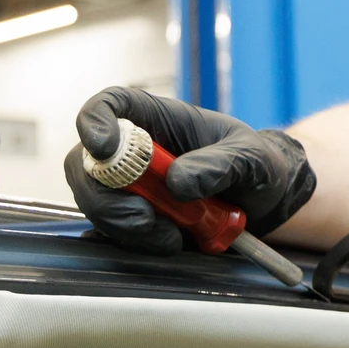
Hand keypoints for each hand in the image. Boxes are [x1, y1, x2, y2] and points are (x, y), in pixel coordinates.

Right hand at [64, 86, 316, 254]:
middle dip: (105, 196)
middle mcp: (133, 150)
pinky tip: (172, 242)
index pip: (109, 105)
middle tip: (144, 218)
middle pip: (85, 164)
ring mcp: (129, 186)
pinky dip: (137, 242)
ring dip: (126, 226)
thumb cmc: (256, 164)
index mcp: (157, 119)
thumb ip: (220, 164)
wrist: (263, 203)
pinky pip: (113, 231)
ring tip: (174, 236)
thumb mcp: (251, 158)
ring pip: (96, 203)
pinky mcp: (132, 217)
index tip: (104, 148)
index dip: (94, 122)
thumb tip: (178, 183)